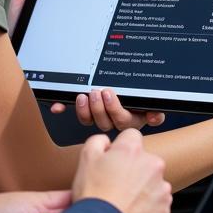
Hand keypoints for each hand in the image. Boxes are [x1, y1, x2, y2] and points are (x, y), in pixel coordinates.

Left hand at [50, 88, 165, 130]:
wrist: (135, 94)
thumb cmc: (143, 102)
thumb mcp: (152, 104)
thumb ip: (156, 110)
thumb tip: (154, 116)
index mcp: (129, 119)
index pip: (121, 120)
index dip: (113, 109)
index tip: (108, 94)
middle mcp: (112, 120)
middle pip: (103, 121)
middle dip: (97, 107)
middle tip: (96, 91)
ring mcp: (98, 116)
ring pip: (89, 120)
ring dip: (84, 110)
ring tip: (83, 96)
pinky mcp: (86, 111)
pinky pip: (74, 113)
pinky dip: (64, 108)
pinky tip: (57, 107)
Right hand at [71, 128, 171, 212]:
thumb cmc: (94, 197)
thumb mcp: (86, 159)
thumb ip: (98, 141)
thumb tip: (106, 142)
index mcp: (133, 150)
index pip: (131, 137)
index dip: (120, 148)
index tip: (114, 161)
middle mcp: (152, 165)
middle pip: (144, 160)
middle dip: (133, 169)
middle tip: (115, 185)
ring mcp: (161, 188)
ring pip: (152, 182)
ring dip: (141, 189)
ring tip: (122, 202)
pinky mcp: (165, 209)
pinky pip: (157, 203)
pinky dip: (147, 207)